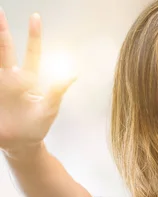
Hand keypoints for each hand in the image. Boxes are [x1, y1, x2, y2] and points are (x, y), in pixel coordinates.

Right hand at [0, 10, 74, 155]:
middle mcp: (11, 79)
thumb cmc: (37, 125)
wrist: (22, 144)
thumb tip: (74, 73)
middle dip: (2, 33)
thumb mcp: (50, 108)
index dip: (34, 36)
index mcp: (29, 79)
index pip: (32, 53)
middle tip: (0, 13)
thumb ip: (57, 91)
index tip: (36, 17)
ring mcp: (0, 87)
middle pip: (5, 52)